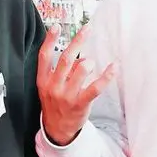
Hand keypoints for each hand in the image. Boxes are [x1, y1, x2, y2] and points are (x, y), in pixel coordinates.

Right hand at [37, 25, 115, 145]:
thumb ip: (61, 71)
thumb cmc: (55, 104)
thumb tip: (80, 56)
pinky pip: (96, 87)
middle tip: (87, 29)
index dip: (49, 40)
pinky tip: (113, 67)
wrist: (57, 130)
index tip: (56, 26)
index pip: (44, 56)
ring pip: (81, 70)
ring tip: (91, 63)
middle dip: (77, 42)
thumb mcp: (50, 87)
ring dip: (89, 62)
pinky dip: (106, 76)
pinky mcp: (80, 104)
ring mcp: (67, 96)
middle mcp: (53, 86)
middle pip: (65, 59)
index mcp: (43, 80)